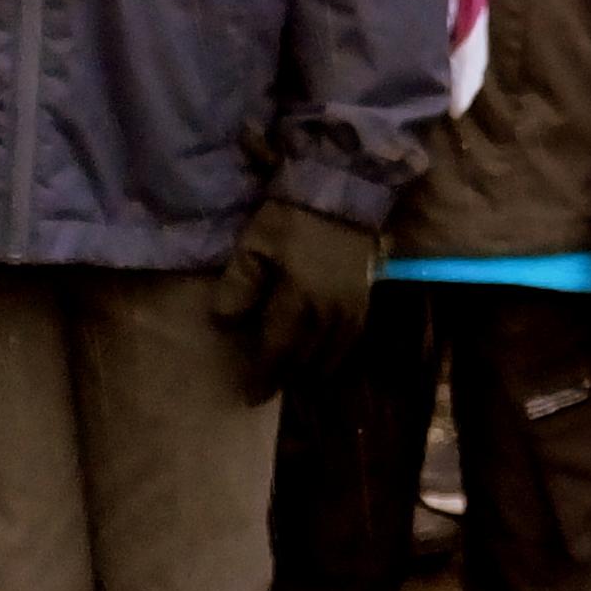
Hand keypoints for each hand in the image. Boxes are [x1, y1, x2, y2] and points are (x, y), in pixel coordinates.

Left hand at [212, 199, 376, 398]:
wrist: (342, 194)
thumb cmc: (291, 218)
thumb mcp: (253, 244)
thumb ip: (239, 284)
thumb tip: (226, 321)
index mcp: (297, 303)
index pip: (277, 352)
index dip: (264, 377)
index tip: (250, 396)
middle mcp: (327, 315)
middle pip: (305, 359)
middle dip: (287, 377)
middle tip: (269, 389)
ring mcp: (350, 309)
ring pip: (331, 355)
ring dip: (312, 370)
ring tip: (295, 379)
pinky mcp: (364, 299)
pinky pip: (351, 340)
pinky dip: (336, 355)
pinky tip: (326, 358)